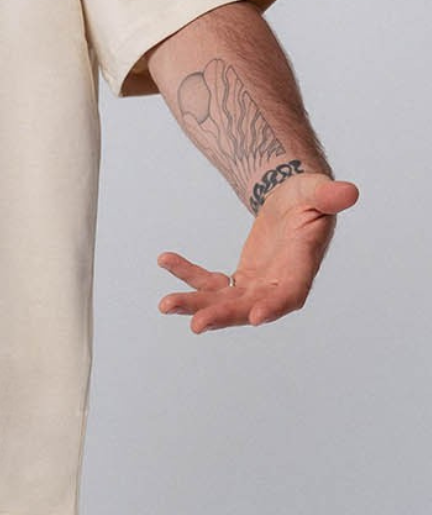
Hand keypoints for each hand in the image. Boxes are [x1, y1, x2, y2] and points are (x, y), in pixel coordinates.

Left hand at [157, 172, 359, 332]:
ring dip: (196, 304)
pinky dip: (187, 274)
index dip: (275, 305)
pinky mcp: (239, 281)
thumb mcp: (318, 191)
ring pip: (223, 303)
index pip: (291, 294)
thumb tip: (349, 192)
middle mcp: (279, 285)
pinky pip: (208, 282)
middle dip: (224, 316)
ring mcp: (257, 286)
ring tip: (165, 304)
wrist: (291, 201)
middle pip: (250, 307)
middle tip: (196, 324)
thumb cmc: (309, 196)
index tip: (254, 317)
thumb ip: (330, 195)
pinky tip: (165, 259)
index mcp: (301, 268)